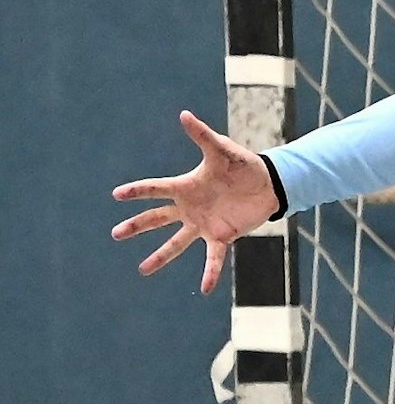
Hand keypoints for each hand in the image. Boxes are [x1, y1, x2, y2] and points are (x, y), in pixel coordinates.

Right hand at [111, 110, 280, 293]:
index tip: (116, 194)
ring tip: (143, 270)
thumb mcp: (223, 151)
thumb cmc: (243, 165)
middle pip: (157, 218)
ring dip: (160, 256)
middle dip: (137, 226)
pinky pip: (213, 258)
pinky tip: (205, 289)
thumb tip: (184, 114)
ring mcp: (203, 224)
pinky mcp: (221, 236)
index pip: (156, 190)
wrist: (268, 184)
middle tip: (116, 234)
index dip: (138, 191)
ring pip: (176, 242)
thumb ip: (203, 136)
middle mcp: (190, 208)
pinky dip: (210, 273)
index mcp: (186, 186)